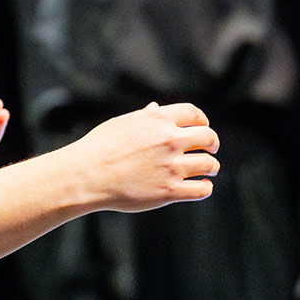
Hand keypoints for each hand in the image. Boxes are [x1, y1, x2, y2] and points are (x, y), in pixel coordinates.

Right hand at [67, 102, 219, 212]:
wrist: (87, 175)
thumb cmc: (99, 148)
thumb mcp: (123, 124)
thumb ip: (145, 118)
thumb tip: (155, 109)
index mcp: (158, 120)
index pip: (194, 114)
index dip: (202, 120)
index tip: (202, 127)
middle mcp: (169, 140)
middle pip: (208, 137)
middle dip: (213, 143)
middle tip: (211, 149)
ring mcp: (171, 166)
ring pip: (209, 164)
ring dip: (212, 167)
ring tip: (209, 171)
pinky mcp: (169, 191)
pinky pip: (201, 190)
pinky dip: (205, 188)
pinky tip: (202, 187)